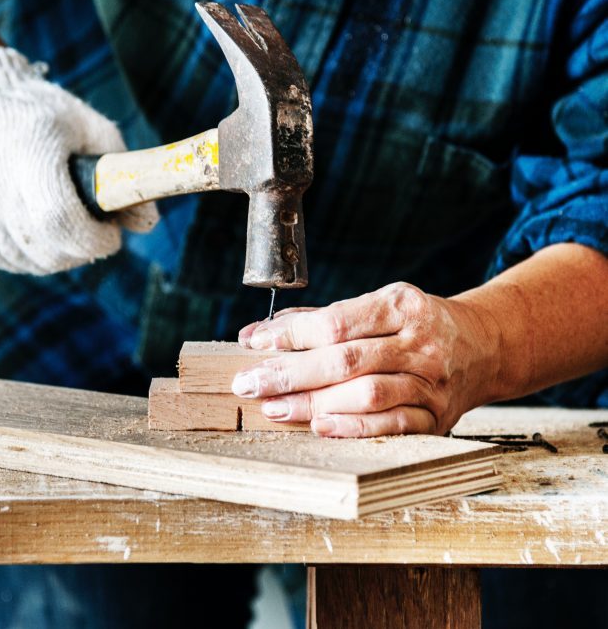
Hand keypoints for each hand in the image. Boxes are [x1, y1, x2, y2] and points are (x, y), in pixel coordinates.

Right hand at [0, 47, 159, 273]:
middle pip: (45, 249)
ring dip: (51, 253)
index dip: (93, 240)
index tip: (110, 237)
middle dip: (79, 250)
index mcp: (28, 152)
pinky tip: (25, 222)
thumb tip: (147, 222)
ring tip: (57, 223)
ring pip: (22, 260)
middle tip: (89, 233)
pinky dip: (19, 251)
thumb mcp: (90, 128)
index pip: (61, 222)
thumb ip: (124, 173)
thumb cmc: (41, 115)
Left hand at [232, 282, 499, 436]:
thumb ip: (319, 319)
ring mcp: (431, 382)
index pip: (337, 322)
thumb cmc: (414, 325)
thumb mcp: (376, 306)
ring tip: (274, 408)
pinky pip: (391, 426)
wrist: (483, 347)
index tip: (254, 342)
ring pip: (366, 395)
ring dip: (313, 404)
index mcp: (402, 305)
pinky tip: (318, 426)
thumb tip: (257, 334)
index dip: (291, 334)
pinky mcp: (436, 417)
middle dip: (290, 373)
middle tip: (249, 383)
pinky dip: (352, 428)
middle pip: (346, 360)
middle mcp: (420, 343)